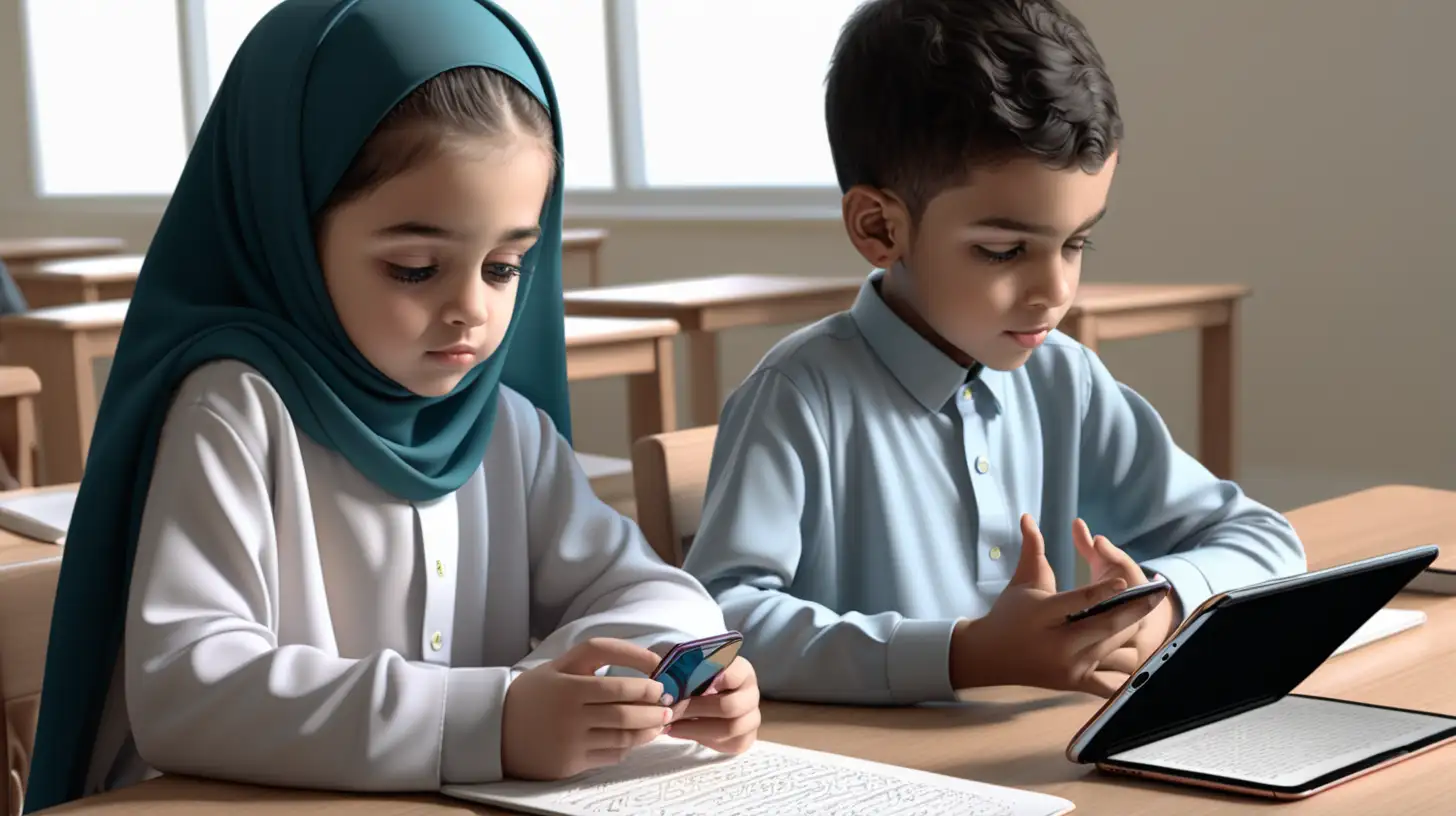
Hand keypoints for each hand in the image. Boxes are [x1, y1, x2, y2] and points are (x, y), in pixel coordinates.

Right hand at [501, 638, 673, 780]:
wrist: (494, 729)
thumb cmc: (535, 692)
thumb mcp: (560, 664)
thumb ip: (598, 655)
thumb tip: (646, 659)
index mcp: (568, 687)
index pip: (618, 685)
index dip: (645, 684)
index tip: (659, 682)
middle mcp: (569, 716)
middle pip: (625, 714)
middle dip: (654, 710)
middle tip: (667, 705)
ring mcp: (570, 743)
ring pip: (623, 738)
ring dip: (648, 730)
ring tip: (659, 723)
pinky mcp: (569, 765)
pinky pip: (610, 756)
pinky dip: (628, 746)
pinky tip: (634, 738)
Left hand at [663, 657, 760, 754]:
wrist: (704, 694)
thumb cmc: (693, 675)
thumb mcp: (684, 663)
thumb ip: (675, 664)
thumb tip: (658, 674)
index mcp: (742, 669)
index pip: (733, 674)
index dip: (708, 681)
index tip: (682, 686)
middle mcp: (751, 693)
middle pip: (728, 706)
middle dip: (693, 711)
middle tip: (668, 711)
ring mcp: (752, 717)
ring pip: (729, 729)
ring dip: (695, 729)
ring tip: (670, 726)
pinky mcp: (746, 737)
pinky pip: (730, 745)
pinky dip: (703, 740)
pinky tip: (682, 732)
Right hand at [950, 515, 1164, 696]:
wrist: (988, 657)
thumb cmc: (1007, 614)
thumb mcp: (1021, 582)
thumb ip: (1033, 551)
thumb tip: (1028, 516)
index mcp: (1043, 613)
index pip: (1078, 599)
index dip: (1103, 590)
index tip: (1124, 579)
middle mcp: (1057, 642)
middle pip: (1105, 625)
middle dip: (1135, 610)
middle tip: (1157, 596)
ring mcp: (1068, 665)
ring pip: (1113, 649)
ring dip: (1131, 634)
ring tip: (1147, 619)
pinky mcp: (1074, 683)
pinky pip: (1109, 683)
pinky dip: (1127, 676)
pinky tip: (1143, 662)